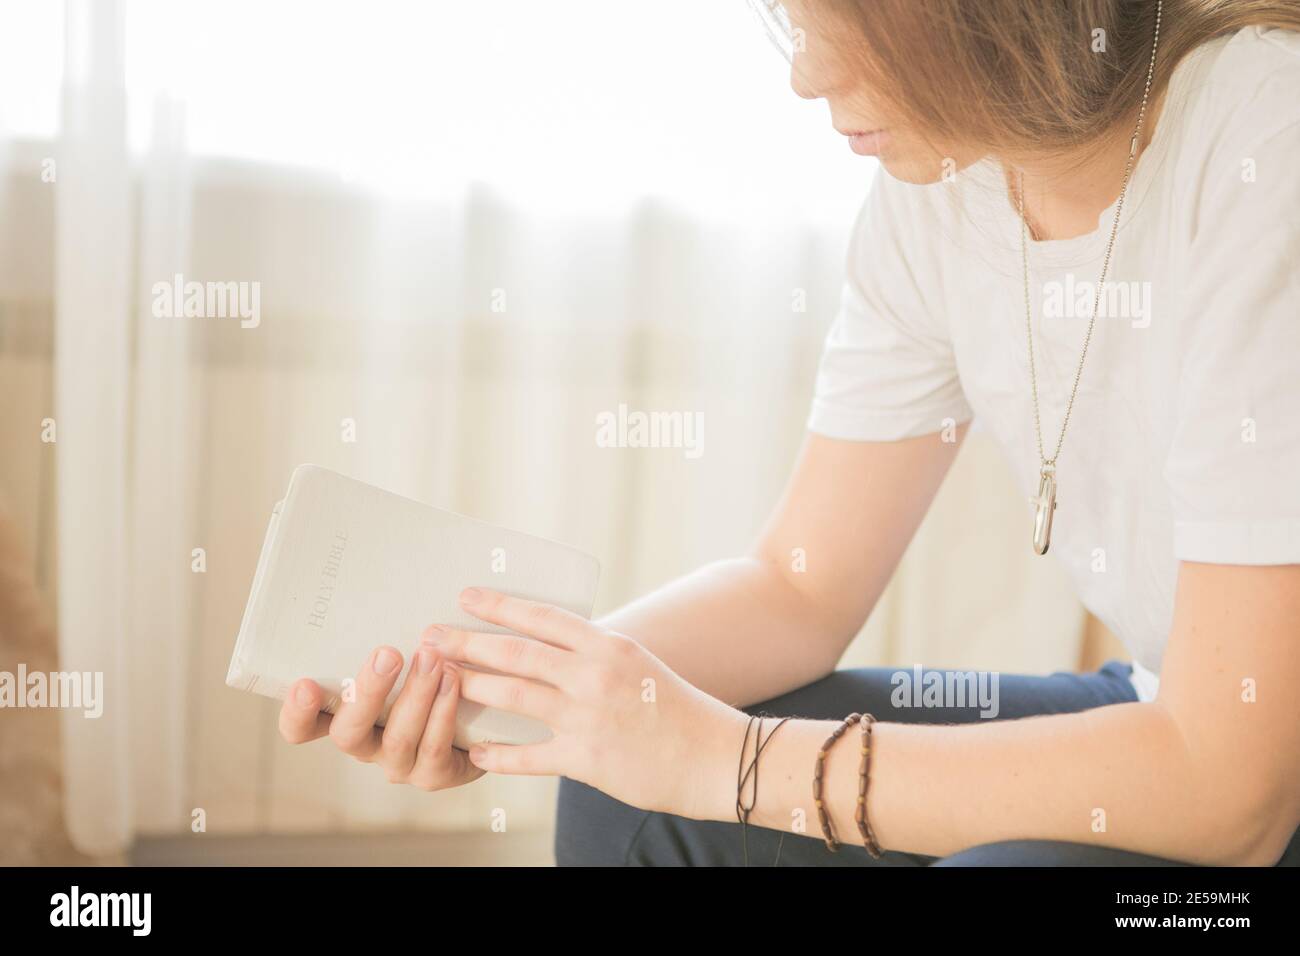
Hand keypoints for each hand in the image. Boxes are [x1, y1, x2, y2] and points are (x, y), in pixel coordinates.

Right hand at [278, 643, 483, 790]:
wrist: (477, 722)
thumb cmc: (425, 676)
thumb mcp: (400, 657)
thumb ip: (385, 639)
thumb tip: (377, 580)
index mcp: (344, 718)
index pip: (301, 727)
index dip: (297, 713)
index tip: (304, 683)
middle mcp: (366, 745)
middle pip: (348, 733)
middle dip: (368, 692)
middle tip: (387, 654)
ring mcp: (398, 764)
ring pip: (397, 738)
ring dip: (415, 696)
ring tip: (432, 658)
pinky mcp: (434, 775)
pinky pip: (434, 749)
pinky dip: (443, 712)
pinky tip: (453, 682)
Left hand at [425, 587, 747, 818]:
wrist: (715, 755)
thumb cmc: (674, 708)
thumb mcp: (635, 664)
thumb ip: (590, 655)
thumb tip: (541, 646)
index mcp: (608, 645)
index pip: (542, 617)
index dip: (499, 605)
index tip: (465, 596)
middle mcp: (594, 675)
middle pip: (516, 653)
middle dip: (467, 642)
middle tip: (431, 637)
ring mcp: (588, 717)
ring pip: (513, 696)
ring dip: (470, 687)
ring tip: (441, 681)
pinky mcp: (586, 758)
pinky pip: (528, 755)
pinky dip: (497, 754)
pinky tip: (474, 751)